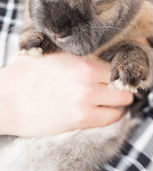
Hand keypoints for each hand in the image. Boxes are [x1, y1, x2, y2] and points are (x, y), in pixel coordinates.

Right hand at [0, 52, 132, 136]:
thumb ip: (76, 52)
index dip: (121, 68)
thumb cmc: (26, 74)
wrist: (7, 100)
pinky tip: (104, 110)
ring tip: (112, 100)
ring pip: (122, 102)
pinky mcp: (80, 120)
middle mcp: (88, 80)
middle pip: (124, 85)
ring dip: (119, 101)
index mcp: (81, 61)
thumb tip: (95, 51)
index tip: (121, 71)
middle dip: (123, 86)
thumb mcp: (52, 53)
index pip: (117, 65)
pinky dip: (112, 114)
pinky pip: (110, 118)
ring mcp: (85, 101)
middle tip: (117, 87)